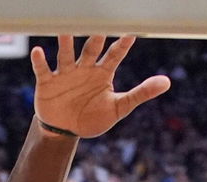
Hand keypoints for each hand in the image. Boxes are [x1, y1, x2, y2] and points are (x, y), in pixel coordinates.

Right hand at [31, 35, 170, 138]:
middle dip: (95, 38)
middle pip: (90, 49)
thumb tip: (167, 82)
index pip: (114, 55)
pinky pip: (44, 69)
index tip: (131, 33)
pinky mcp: (48, 82)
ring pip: (66, 54)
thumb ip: (141, 93)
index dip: (122, 46)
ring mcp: (65, 73)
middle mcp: (84, 68)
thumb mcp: (120, 107)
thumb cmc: (93, 117)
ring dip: (66, 43)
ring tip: (66, 30)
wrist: (66, 131)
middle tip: (99, 24)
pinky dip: (40, 61)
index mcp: (103, 73)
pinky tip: (38, 51)